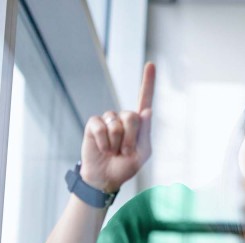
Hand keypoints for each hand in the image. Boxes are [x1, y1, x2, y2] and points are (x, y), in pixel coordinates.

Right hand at [79, 62, 155, 192]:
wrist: (106, 177)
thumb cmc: (126, 165)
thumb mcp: (143, 153)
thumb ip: (145, 133)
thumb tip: (146, 111)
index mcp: (139, 123)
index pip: (145, 99)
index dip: (148, 82)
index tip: (151, 64)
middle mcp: (123, 117)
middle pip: (132, 116)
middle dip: (130, 138)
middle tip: (126, 151)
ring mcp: (108, 120)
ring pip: (116, 125)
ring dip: (116, 143)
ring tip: (113, 151)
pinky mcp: (93, 124)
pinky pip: (99, 127)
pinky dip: (103, 142)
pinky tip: (102, 149)